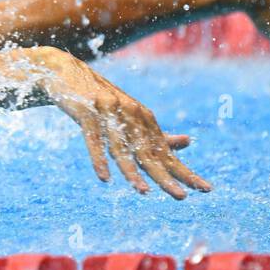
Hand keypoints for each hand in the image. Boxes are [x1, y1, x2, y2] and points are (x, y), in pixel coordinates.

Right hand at [35, 48, 209, 199]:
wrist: (64, 72)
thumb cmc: (99, 99)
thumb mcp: (129, 115)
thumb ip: (155, 133)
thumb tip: (188, 143)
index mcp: (143, 118)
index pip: (165, 152)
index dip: (184, 172)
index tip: (206, 189)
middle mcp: (130, 114)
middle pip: (148, 152)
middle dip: (165, 176)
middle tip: (182, 197)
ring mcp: (108, 112)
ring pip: (121, 148)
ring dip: (132, 171)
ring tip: (144, 192)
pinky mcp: (86, 112)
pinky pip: (93, 139)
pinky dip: (98, 158)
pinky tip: (104, 177)